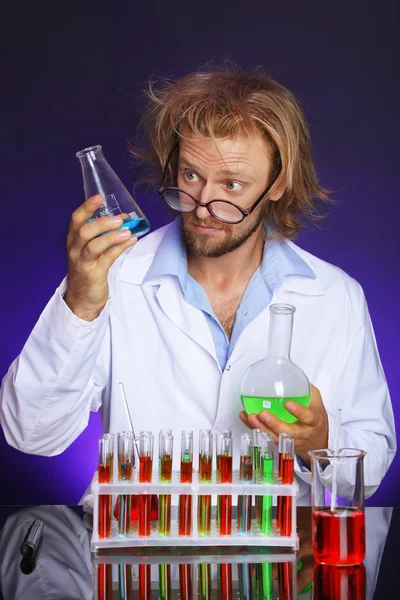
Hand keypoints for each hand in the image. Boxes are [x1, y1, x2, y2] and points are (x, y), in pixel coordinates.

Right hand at [64, 194, 137, 320]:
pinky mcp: (94, 274)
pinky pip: (107, 258)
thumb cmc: (88, 269)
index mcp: (73, 240)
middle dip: (102, 223)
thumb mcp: (91, 250)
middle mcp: (75, 250)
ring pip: (94, 246)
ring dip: (112, 237)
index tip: (98, 197)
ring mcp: (83, 263)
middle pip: (84, 231)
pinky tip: (131, 241)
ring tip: (128, 231)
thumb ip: (103, 235)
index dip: (86, 207)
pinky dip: (120, 248)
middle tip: (120, 218)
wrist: (82, 298)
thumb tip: (125, 219)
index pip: (76, 220)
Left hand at [239, 384, 328, 465]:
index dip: (298, 412)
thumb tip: (292, 372)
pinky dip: (254, 428)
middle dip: (274, 424)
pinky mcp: (280, 443)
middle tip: (263, 413)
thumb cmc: (314, 416)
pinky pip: (265, 437)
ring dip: (262, 428)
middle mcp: (302, 433)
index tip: (288, 404)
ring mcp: (290, 440)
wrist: (317, 438)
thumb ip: (306, 389)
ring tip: (251, 417)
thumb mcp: (316, 401)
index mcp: (313, 421)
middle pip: (288, 432)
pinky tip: (246, 418)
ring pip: (275, 437)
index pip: (308, 417)